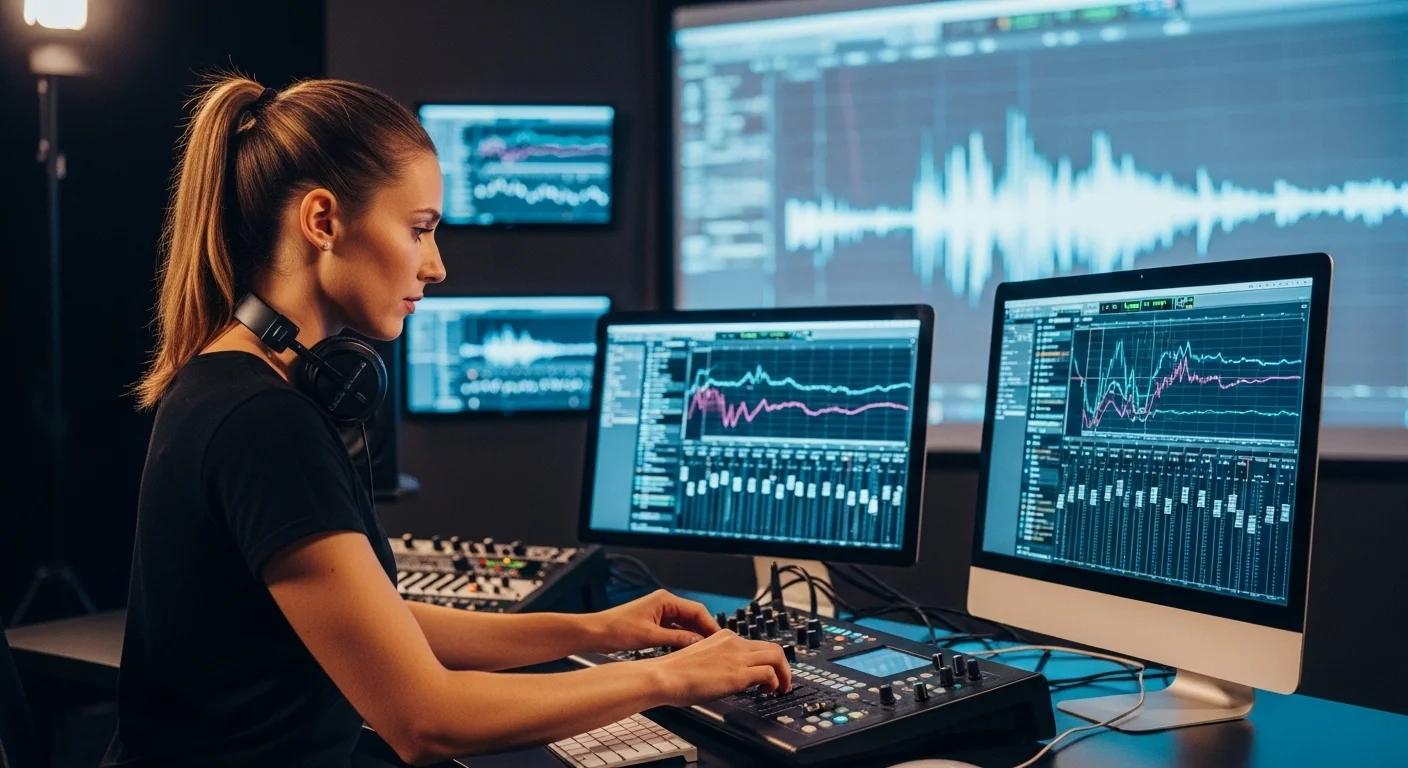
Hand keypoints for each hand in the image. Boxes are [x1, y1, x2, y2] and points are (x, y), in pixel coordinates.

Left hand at [588, 589, 720, 652]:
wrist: (596, 632)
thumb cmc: (617, 629)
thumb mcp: (651, 636)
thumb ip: (677, 638)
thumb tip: (699, 643)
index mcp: (665, 600)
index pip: (697, 610)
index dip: (709, 624)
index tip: (719, 638)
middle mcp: (664, 603)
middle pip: (693, 616)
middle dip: (704, 630)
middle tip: (716, 647)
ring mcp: (660, 613)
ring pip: (685, 624)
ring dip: (694, 635)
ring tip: (706, 650)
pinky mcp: (655, 622)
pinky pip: (675, 629)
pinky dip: (683, 638)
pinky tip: (689, 649)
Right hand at [644, 630, 791, 705]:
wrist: (665, 676)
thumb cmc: (674, 673)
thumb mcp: (701, 659)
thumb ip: (718, 661)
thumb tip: (727, 676)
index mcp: (723, 637)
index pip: (755, 644)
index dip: (766, 659)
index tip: (768, 672)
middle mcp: (733, 642)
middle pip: (773, 647)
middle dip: (782, 665)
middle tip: (782, 681)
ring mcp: (737, 656)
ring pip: (777, 656)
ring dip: (784, 674)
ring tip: (780, 689)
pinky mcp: (739, 673)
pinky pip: (770, 673)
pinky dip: (775, 683)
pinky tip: (766, 692)